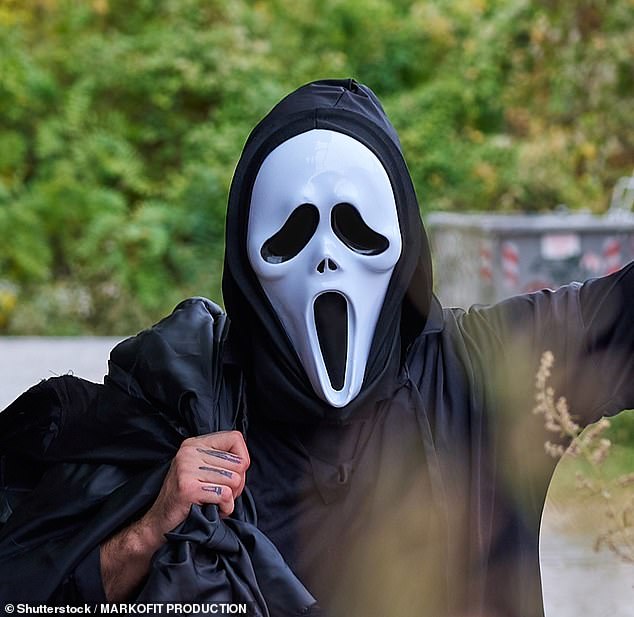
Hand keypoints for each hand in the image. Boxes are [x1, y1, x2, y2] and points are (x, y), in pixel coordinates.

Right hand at [101, 431, 249, 600]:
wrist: (157, 524)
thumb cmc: (186, 499)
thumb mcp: (201, 470)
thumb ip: (221, 460)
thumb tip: (245, 461)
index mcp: (194, 443)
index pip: (235, 438)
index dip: (242, 458)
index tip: (234, 474)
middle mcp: (189, 451)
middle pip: (239, 462)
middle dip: (238, 484)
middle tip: (223, 495)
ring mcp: (186, 468)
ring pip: (234, 480)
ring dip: (231, 498)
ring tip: (216, 503)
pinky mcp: (187, 488)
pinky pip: (225, 495)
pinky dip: (225, 508)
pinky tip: (214, 511)